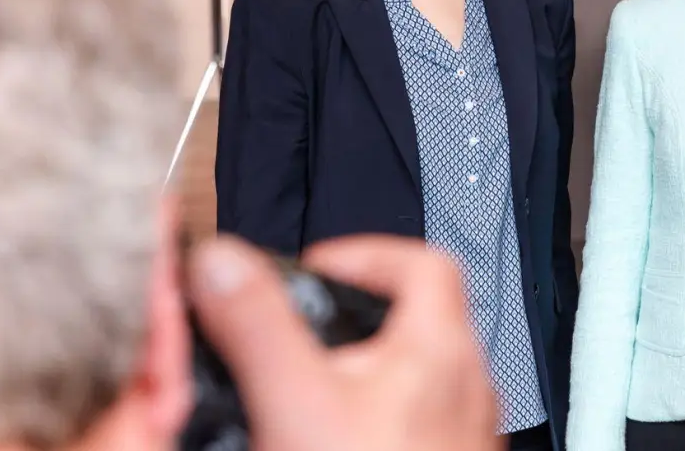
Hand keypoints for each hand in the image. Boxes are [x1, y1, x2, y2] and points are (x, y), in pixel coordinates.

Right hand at [188, 234, 500, 450]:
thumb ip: (257, 326)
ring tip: (303, 392)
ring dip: (359, 376)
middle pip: (416, 319)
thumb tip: (220, 261)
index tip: (312, 270)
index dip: (365, 252)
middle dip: (351, 321)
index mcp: (439, 349)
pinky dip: (372, 424)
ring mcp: (461, 435)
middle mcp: (463, 387)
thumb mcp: (295, 402)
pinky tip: (329, 445)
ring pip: (413, 379)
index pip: (422, 263)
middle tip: (298, 334)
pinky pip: (412, 428)